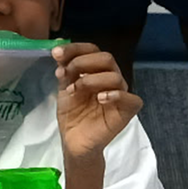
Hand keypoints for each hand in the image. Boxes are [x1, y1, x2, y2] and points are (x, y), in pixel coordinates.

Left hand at [53, 42, 141, 158]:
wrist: (74, 141)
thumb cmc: (72, 114)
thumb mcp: (64, 88)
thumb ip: (64, 69)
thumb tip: (57, 47)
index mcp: (96, 70)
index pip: (92, 50)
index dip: (75, 48)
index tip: (56, 53)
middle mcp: (110, 78)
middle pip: (106, 58)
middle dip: (82, 62)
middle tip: (66, 73)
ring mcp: (120, 94)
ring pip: (115, 76)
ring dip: (91, 79)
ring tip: (74, 90)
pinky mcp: (127, 111)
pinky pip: (130, 98)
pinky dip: (116, 95)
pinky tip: (101, 98)